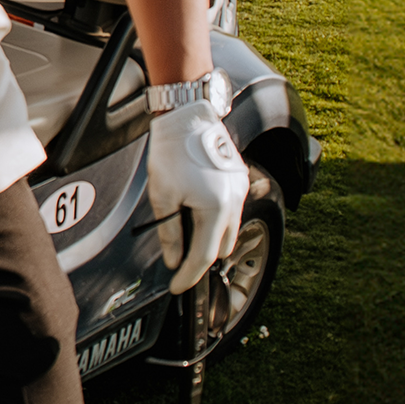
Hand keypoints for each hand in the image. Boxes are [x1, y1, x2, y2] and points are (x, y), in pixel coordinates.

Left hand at [147, 103, 246, 294]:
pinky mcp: (239, 180)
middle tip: (180, 267)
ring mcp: (241, 190)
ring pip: (230, 229)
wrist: (188, 116)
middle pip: (222, 247)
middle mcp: (236, 202)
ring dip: (212, 240)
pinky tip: (199, 217)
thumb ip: (170, 232)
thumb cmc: (172, 150)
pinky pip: (232, 211)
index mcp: (217, 209)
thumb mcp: (162, 196)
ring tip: (188, 242)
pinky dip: (218, 221)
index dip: (189, 275)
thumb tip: (174, 260)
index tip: (178, 287)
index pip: (205, 256)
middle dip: (202, 260)